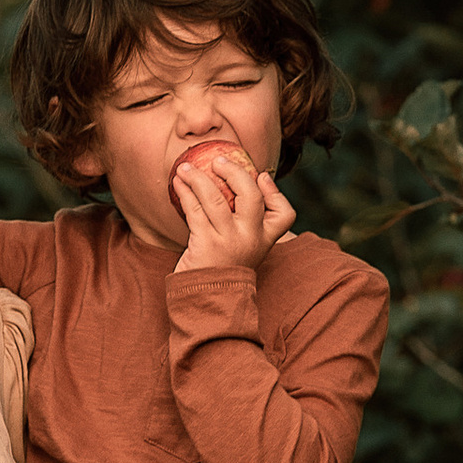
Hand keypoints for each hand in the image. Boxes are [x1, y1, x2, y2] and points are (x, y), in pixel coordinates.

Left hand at [171, 139, 295, 279]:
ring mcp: (229, 241)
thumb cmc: (224, 268)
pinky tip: (177, 183)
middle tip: (218, 160)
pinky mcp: (206, 244)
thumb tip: (235, 184)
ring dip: (198, 177)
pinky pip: (194, 210)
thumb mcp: (245, 249)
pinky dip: (185, 192)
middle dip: (234, 172)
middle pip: (251, 196)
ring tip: (185, 167)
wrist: (208, 302)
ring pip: (216, 198)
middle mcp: (251, 238)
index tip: (261, 176)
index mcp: (265, 240)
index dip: (275, 191)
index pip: (285, 214)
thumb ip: (247, 223)